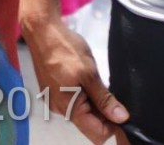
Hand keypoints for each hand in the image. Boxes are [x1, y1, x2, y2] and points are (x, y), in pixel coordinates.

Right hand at [21, 15, 127, 143]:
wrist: (41, 29)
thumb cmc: (64, 48)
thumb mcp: (89, 72)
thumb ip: (104, 98)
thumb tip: (121, 118)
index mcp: (68, 108)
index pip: (97, 135)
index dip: (113, 126)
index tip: (122, 111)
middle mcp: (59, 108)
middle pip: (89, 124)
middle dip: (103, 114)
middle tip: (111, 92)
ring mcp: (54, 98)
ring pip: (81, 111)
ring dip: (93, 102)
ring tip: (95, 81)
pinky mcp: (52, 88)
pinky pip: (72, 100)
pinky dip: (83, 94)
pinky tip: (84, 77)